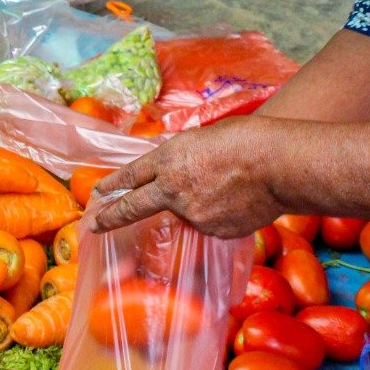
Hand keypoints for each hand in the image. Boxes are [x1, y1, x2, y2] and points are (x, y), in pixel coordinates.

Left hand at [89, 117, 286, 237]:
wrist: (277, 165)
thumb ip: (183, 157)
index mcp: (168, 159)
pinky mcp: (212, 230)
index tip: (98, 193)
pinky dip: (217, 214)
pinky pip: (208, 223)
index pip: (132, 175)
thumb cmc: (247, 140)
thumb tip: (177, 172)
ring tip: (228, 185)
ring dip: (195, 203)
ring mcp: (191, 214)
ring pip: (183, 212)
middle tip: (92, 225)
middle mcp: (172, 189)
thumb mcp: (204, 138)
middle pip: (133, 206)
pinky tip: (238, 199)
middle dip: (109, 217)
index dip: (113, 185)